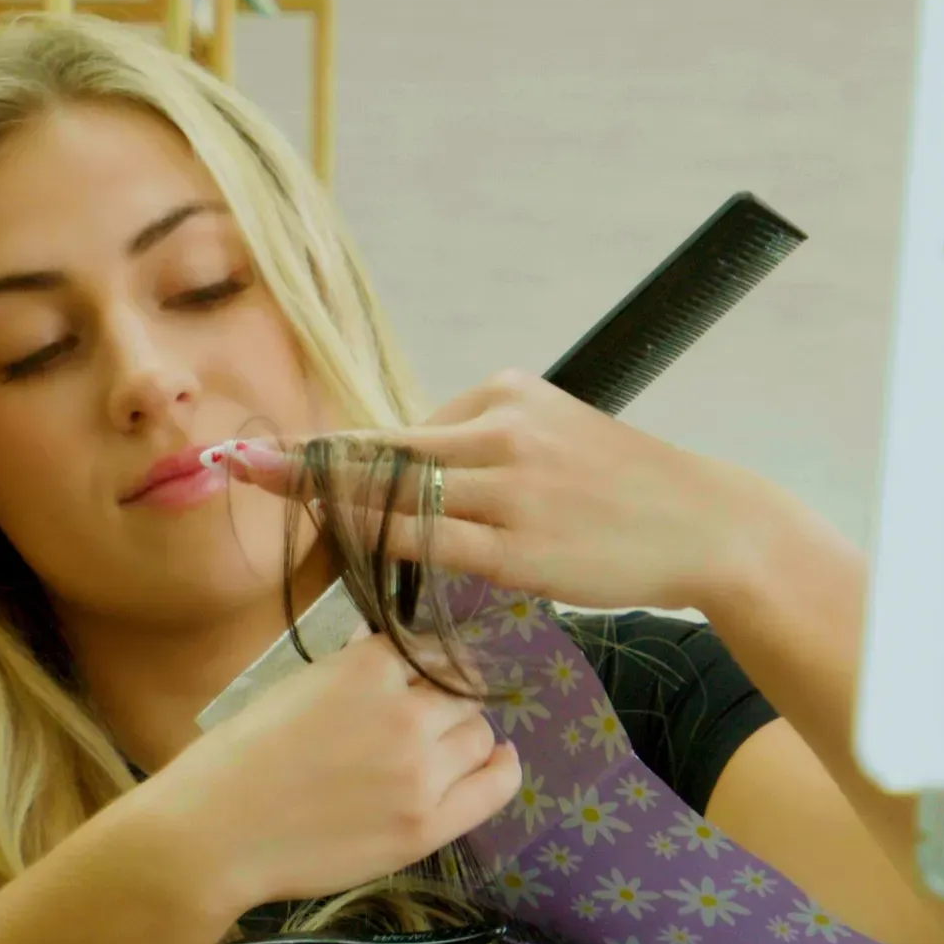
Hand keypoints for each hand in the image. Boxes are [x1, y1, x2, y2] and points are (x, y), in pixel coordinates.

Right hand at [151, 628, 520, 926]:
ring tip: (440, 751)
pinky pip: (493, 787)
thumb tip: (392, 660)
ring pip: (479, 736)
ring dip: (464, 737)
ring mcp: (420, 773)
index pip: (430, 650)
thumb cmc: (236, 758)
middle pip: (463, 693)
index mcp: (367, 669)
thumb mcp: (295, 686)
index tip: (423, 679)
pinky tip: (497, 762)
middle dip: (447, 702)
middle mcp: (405, 714)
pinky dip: (502, 769)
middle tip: (425, 721)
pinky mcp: (425, 825)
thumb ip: (353, 673)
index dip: (429, 665)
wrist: (215, 833)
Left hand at [209, 374, 766, 615]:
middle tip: (240, 465)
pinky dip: (379, 543)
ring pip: (397, 496)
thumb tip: (411, 474)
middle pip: (383, 451)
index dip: (334, 452)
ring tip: (270, 500)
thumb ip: (479, 449)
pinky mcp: (520, 545)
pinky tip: (340, 548)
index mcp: (504, 395)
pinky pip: (430, 543)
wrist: (703, 522)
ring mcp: (510, 489)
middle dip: (308, 464)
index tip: (273, 457)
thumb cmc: (620, 490)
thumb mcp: (550, 438)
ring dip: (331, 506)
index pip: (401, 431)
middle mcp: (501, 430)